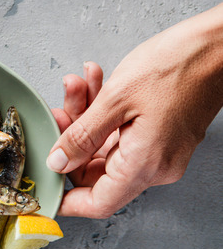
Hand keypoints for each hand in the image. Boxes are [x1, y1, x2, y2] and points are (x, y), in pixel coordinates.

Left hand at [48, 3, 222, 217]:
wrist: (217, 45)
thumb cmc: (177, 66)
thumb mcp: (115, 100)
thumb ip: (81, 136)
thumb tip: (58, 163)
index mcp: (145, 165)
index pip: (98, 202)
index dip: (66, 198)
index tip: (43, 186)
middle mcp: (155, 165)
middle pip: (95, 169)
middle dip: (70, 139)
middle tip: (57, 111)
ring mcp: (159, 150)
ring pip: (105, 144)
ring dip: (85, 116)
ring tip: (77, 83)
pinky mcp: (160, 133)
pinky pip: (122, 131)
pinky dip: (104, 111)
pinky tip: (94, 82)